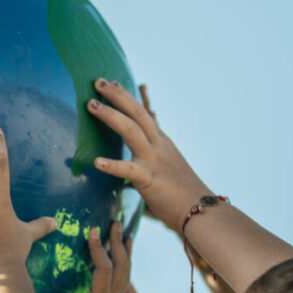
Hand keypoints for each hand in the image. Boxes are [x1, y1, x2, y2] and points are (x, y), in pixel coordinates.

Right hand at [53, 222, 130, 292]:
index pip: (103, 268)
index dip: (97, 248)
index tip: (92, 230)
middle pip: (122, 265)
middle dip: (118, 243)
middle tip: (115, 223)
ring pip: (127, 273)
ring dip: (126, 253)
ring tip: (126, 236)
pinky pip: (123, 282)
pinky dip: (122, 267)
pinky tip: (119, 262)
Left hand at [86, 80, 203, 224]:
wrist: (201, 210)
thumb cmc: (182, 194)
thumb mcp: (168, 167)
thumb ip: (154, 158)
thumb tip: (140, 162)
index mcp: (161, 143)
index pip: (144, 113)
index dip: (129, 97)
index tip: (114, 82)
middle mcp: (158, 145)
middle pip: (137, 113)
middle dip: (117, 95)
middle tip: (98, 82)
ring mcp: (154, 160)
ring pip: (131, 130)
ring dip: (110, 115)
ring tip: (91, 105)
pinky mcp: (149, 179)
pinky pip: (128, 170)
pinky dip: (112, 165)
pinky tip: (96, 162)